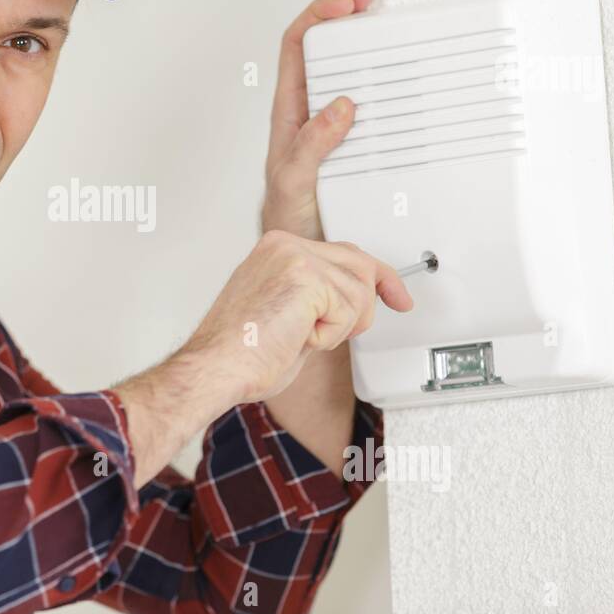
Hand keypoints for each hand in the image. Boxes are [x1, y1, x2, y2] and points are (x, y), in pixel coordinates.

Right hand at [180, 230, 412, 406]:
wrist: (217, 367)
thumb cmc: (240, 352)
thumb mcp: (286, 313)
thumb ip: (316, 297)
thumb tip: (347, 304)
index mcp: (276, 249)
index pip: (343, 252)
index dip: (377, 275)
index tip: (396, 293)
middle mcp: (285, 245)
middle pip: (360, 265)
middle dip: (369, 302)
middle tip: (363, 324)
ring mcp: (295, 258)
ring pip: (359, 292)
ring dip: (340, 327)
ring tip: (301, 336)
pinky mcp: (306, 278)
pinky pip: (348, 310)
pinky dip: (331, 335)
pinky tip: (300, 337)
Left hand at [260, 0, 375, 241]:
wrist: (302, 247)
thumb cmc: (289, 214)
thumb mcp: (293, 179)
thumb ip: (312, 145)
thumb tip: (340, 106)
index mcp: (291, 109)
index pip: (297, 47)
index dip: (317, 17)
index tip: (344, 7)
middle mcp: (313, 109)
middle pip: (326, 46)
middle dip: (345, 12)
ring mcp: (337, 122)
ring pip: (351, 68)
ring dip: (367, 38)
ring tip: (385, 11)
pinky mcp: (360, 139)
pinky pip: (375, 100)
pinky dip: (388, 77)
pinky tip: (403, 66)